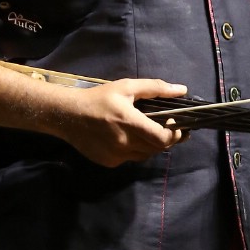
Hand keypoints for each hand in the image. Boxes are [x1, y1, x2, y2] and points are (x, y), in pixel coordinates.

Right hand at [52, 78, 189, 167]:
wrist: (68, 116)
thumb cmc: (98, 98)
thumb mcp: (126, 87)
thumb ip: (155, 88)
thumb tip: (181, 90)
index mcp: (130, 123)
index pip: (163, 138)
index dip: (175, 134)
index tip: (177, 125)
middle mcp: (125, 143)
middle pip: (157, 148)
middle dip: (166, 139)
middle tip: (168, 128)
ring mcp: (116, 155)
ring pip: (145, 155)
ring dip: (151, 145)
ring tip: (148, 132)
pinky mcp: (110, 162)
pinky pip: (131, 158)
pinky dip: (136, 150)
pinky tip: (129, 138)